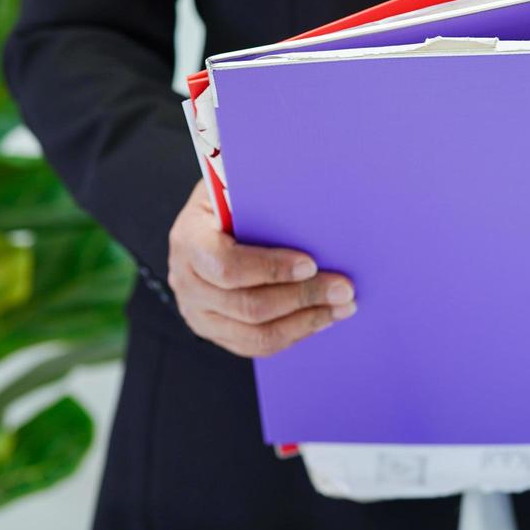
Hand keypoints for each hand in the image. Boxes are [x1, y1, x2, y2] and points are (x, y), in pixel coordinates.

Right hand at [167, 180, 355, 356]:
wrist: (210, 221)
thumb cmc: (231, 198)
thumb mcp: (237, 183)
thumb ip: (260, 195)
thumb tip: (307, 200)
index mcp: (188, 238)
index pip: (227, 265)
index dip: (270, 268)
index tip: (311, 264)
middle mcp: (186, 282)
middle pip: (247, 306)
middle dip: (302, 297)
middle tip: (344, 289)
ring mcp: (197, 313)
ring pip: (255, 335)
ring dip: (305, 322)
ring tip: (341, 307)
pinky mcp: (215, 332)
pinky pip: (256, 346)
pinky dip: (294, 334)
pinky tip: (321, 317)